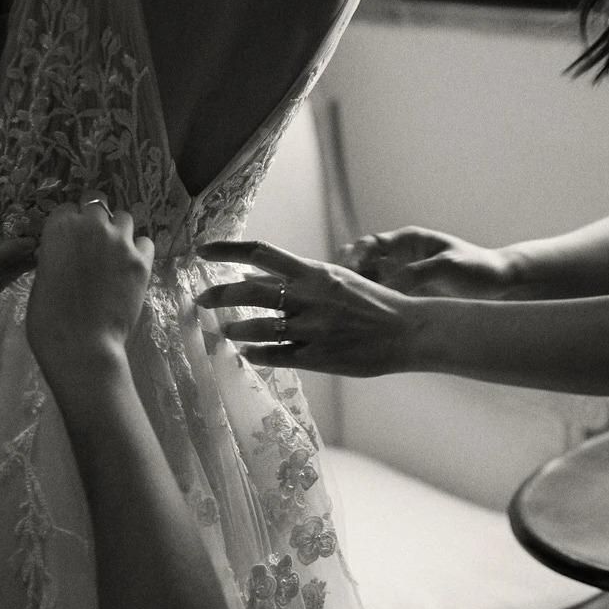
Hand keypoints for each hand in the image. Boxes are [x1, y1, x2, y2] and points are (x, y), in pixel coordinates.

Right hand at [26, 203, 153, 388]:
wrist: (81, 343)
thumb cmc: (49, 317)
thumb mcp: (42, 276)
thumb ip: (56, 254)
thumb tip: (66, 252)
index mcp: (60, 227)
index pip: (67, 208)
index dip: (69, 222)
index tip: (69, 238)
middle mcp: (92, 225)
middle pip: (96, 203)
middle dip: (93, 218)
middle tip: (91, 241)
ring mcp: (120, 241)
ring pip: (124, 218)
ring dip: (117, 229)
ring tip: (113, 251)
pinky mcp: (142, 260)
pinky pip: (145, 242)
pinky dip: (138, 249)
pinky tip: (129, 265)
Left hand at [194, 240, 417, 376]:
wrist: (407, 331)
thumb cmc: (372, 303)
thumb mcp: (336, 279)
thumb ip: (298, 278)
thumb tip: (255, 276)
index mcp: (314, 272)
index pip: (260, 252)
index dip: (226, 250)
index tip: (201, 252)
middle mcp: (309, 298)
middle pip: (250, 292)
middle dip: (219, 296)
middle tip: (201, 300)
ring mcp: (312, 329)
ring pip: (257, 329)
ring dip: (235, 330)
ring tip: (226, 332)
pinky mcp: (317, 358)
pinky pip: (275, 356)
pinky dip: (257, 355)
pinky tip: (249, 354)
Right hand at [340, 225, 513, 298]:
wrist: (498, 283)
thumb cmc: (476, 268)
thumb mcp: (446, 267)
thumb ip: (416, 274)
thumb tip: (387, 289)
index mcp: (408, 241)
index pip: (369, 243)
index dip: (353, 256)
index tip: (344, 272)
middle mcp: (400, 256)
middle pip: (361, 262)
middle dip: (345, 274)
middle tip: (338, 294)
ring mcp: (402, 275)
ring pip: (368, 281)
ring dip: (356, 292)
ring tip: (345, 309)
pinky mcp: (407, 294)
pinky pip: (382, 297)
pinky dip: (370, 304)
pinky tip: (364, 319)